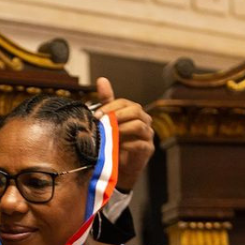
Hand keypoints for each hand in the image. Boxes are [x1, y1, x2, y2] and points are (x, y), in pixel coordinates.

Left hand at [93, 77, 153, 191]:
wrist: (116, 166)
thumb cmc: (112, 141)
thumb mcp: (107, 120)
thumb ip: (106, 101)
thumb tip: (102, 79)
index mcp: (133, 112)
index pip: (125, 103)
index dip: (111, 107)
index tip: (96, 115)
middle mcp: (144, 121)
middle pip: (136, 110)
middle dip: (118, 115)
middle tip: (102, 123)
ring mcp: (147, 135)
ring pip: (139, 125)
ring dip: (122, 129)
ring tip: (109, 134)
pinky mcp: (147, 149)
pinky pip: (141, 143)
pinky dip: (128, 144)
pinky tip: (117, 146)